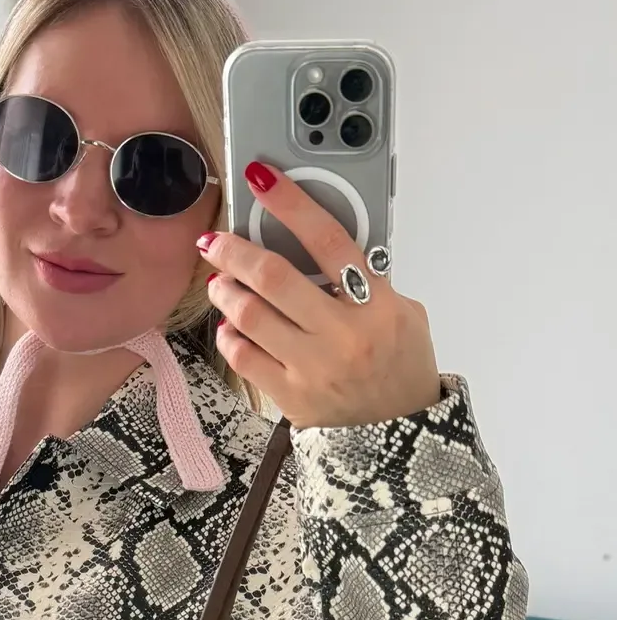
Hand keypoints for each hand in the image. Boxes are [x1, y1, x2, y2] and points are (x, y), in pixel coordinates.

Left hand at [199, 163, 441, 429]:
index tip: (262, 179)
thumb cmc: (401, 371)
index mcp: (378, 305)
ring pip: (250, 315)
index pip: (329, 239)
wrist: (399, 440)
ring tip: (219, 282)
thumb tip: (321, 249)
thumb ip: (369, 282)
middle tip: (215, 240)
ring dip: (225, 291)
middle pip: (274, 277)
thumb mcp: (404, 316)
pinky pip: (244, 358)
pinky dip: (230, 336)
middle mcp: (343, 334)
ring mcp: (314, 367)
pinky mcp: (291, 397)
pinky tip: (229, 325)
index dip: (291, 203)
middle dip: (234, 250)